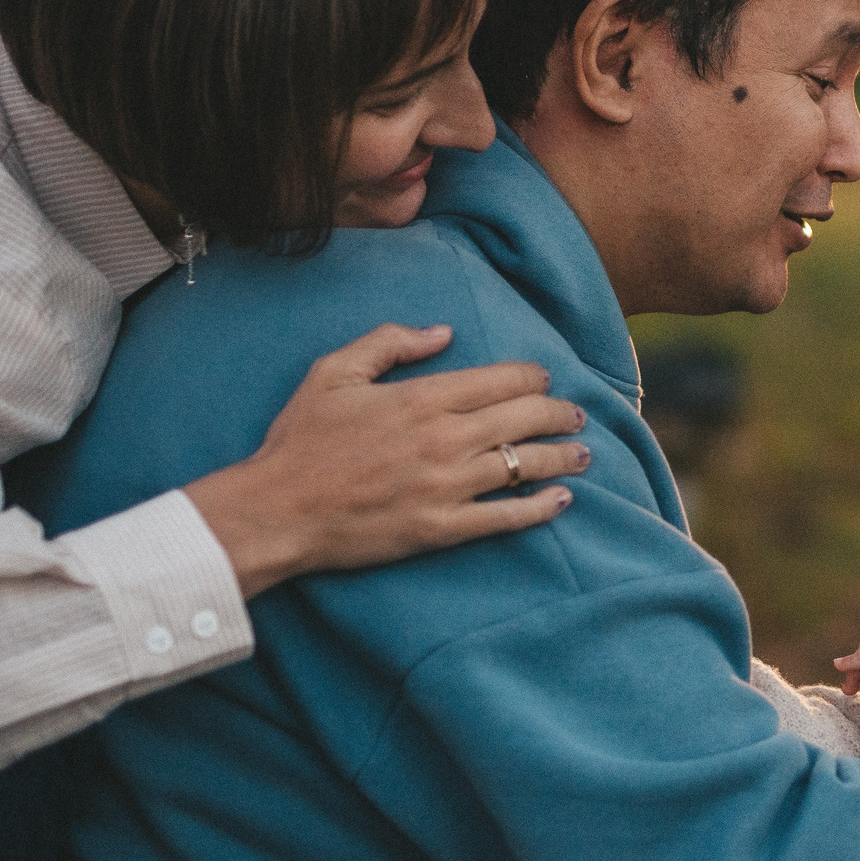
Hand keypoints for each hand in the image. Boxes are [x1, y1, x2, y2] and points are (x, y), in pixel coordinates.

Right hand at [182, 324, 587, 598]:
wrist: (276, 510)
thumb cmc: (301, 439)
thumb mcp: (333, 372)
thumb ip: (390, 342)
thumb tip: (443, 332)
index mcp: (422, 397)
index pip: (502, 380)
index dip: (535, 379)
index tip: (545, 382)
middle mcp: (443, 438)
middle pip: (525, 419)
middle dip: (561, 415)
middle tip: (578, 416)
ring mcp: (446, 486)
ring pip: (524, 465)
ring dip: (563, 457)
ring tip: (583, 454)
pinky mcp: (440, 528)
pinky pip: (505, 517)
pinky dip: (540, 508)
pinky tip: (562, 499)